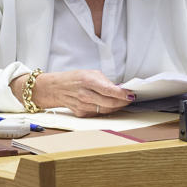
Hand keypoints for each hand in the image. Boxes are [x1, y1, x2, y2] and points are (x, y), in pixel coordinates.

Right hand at [11, 69, 135, 117]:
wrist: (55, 88)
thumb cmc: (73, 78)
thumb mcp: (89, 73)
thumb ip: (104, 81)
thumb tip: (119, 89)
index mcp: (88, 81)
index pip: (110, 90)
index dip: (123, 94)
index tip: (131, 94)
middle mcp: (86, 95)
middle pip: (111, 103)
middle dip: (123, 102)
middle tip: (129, 99)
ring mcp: (83, 106)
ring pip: (106, 110)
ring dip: (116, 107)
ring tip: (122, 102)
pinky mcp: (82, 113)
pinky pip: (98, 113)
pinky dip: (106, 110)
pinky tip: (110, 106)